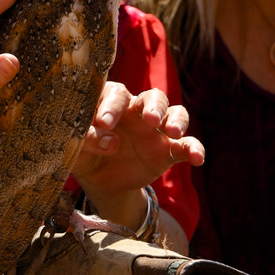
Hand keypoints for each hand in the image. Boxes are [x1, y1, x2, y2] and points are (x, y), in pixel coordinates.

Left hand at [71, 82, 204, 232]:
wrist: (101, 180)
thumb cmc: (85, 153)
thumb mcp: (77, 149)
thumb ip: (86, 140)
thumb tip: (108, 139)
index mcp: (111, 104)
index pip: (116, 94)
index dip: (112, 105)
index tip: (105, 123)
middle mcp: (137, 111)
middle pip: (152, 96)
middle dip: (153, 106)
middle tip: (149, 119)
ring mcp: (156, 129)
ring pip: (174, 112)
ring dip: (176, 119)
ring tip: (173, 131)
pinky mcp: (168, 150)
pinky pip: (186, 145)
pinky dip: (194, 149)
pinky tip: (197, 159)